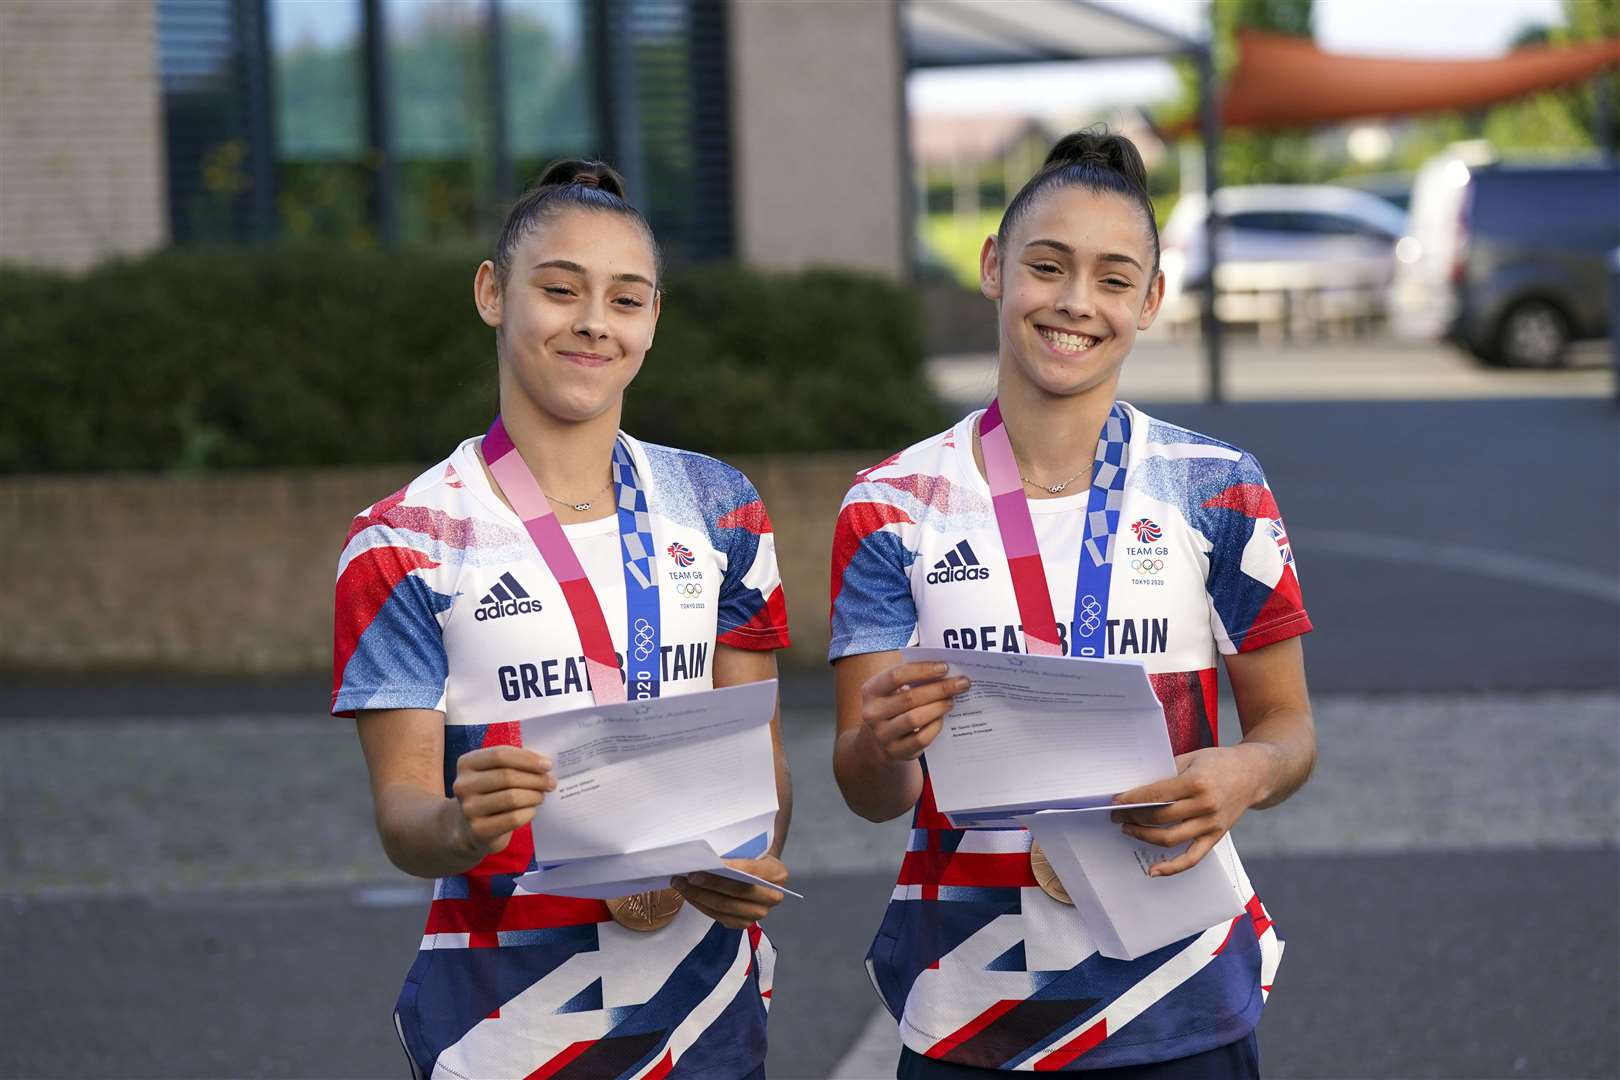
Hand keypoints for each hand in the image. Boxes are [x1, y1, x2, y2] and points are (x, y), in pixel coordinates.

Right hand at [449, 746, 556, 856]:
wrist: (469, 828)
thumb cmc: (489, 793)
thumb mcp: (493, 773)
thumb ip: (513, 763)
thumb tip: (544, 763)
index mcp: (467, 763)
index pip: (500, 755)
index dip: (527, 759)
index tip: (547, 765)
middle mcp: (463, 785)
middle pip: (507, 776)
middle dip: (536, 779)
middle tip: (551, 782)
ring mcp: (469, 809)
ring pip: (512, 798)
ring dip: (534, 796)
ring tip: (541, 796)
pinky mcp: (479, 830)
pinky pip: (513, 818)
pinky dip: (528, 812)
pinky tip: (531, 810)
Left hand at [672, 855, 789, 928]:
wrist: (761, 874)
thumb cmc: (754, 856)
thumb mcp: (753, 847)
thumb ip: (738, 849)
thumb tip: (709, 850)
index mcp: (777, 873)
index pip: (750, 870)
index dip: (727, 869)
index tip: (704, 865)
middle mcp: (772, 897)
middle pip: (737, 892)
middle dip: (708, 885)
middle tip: (686, 876)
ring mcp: (759, 913)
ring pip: (725, 907)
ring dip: (699, 897)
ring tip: (680, 885)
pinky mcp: (744, 923)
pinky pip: (719, 917)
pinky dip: (702, 906)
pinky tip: (689, 895)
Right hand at [858, 661, 969, 762]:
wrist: (878, 741)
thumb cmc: (893, 706)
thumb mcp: (892, 690)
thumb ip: (912, 678)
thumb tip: (946, 670)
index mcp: (870, 691)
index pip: (896, 676)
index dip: (922, 670)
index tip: (945, 667)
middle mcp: (872, 713)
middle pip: (910, 697)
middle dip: (940, 688)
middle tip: (962, 683)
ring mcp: (882, 735)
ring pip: (915, 718)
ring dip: (938, 707)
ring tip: (952, 700)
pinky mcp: (895, 751)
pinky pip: (921, 738)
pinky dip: (935, 726)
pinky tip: (942, 718)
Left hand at [1110, 746, 1269, 876]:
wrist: (1254, 774)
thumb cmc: (1219, 762)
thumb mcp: (1192, 758)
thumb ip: (1167, 771)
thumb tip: (1136, 787)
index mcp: (1197, 782)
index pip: (1156, 795)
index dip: (1132, 800)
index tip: (1114, 802)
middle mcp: (1205, 805)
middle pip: (1160, 818)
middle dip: (1132, 818)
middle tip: (1116, 815)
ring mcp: (1211, 824)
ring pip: (1170, 839)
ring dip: (1144, 837)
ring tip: (1128, 830)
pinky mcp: (1216, 837)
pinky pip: (1192, 858)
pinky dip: (1172, 867)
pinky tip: (1154, 870)